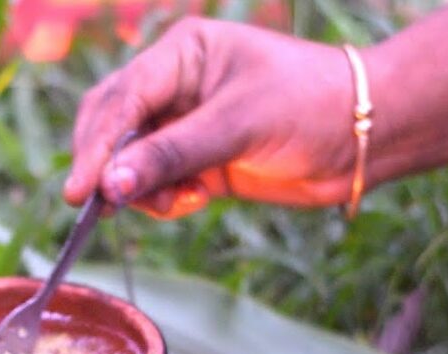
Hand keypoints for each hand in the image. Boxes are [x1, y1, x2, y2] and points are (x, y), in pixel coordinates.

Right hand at [64, 17, 360, 218]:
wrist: (367, 136)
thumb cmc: (310, 105)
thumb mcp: (239, 124)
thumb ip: (172, 154)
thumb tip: (111, 186)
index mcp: (181, 53)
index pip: (122, 99)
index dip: (98, 145)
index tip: (81, 189)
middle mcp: (176, 85)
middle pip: (113, 126)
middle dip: (108, 167)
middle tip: (100, 207)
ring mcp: (186, 124)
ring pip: (131, 161)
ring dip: (140, 188)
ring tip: (175, 201)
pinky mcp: (200, 161)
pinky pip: (159, 183)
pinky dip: (163, 198)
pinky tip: (192, 201)